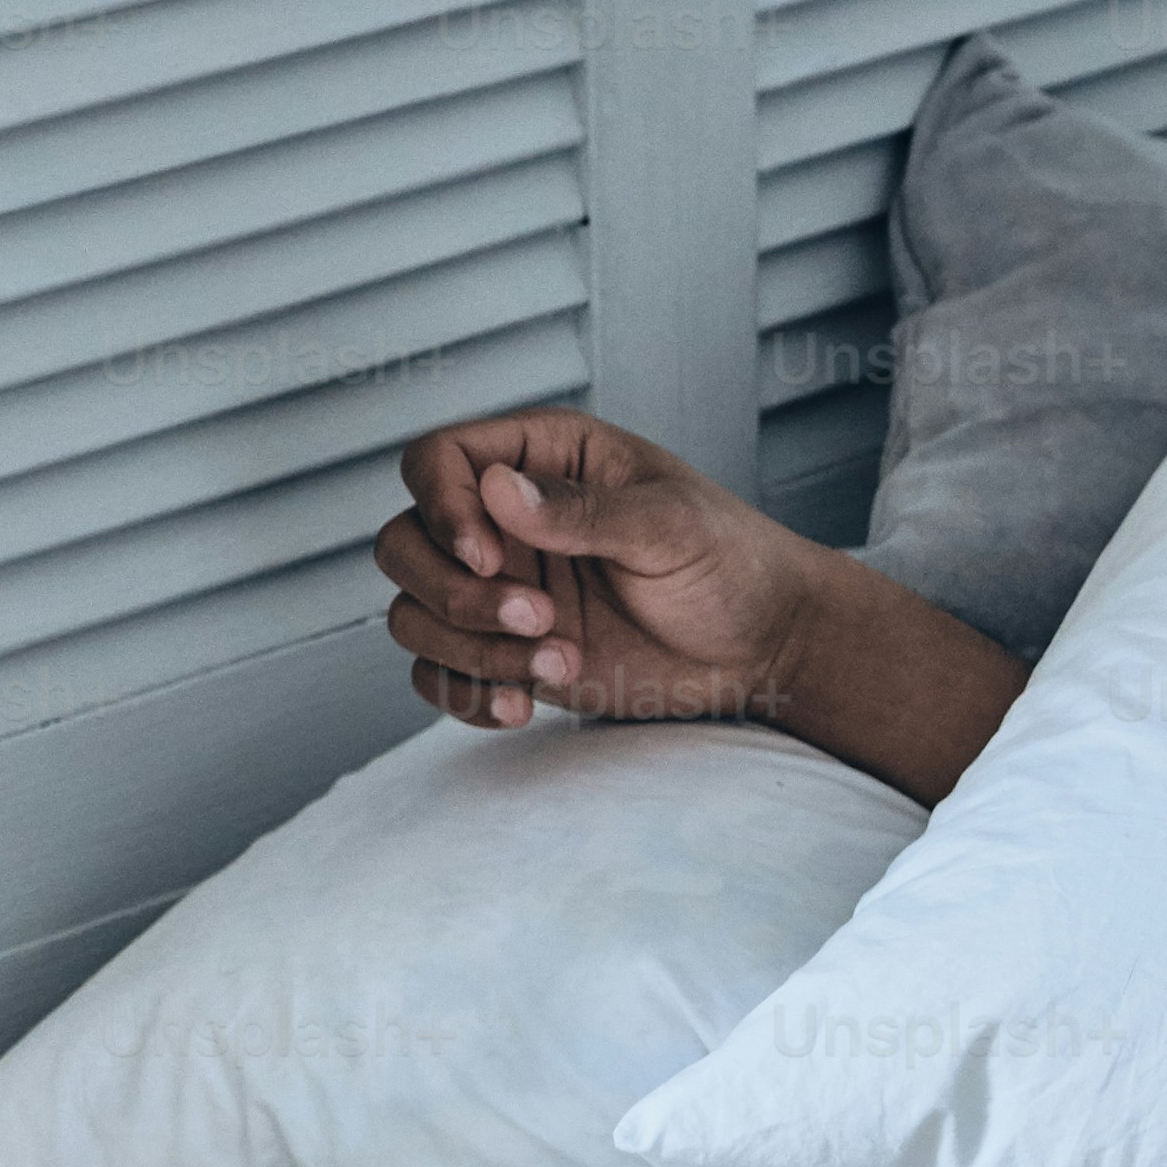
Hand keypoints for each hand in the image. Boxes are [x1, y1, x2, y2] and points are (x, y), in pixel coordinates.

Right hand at [373, 408, 816, 730]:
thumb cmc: (730, 562)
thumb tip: (496, 491)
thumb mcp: (670, 524)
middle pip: (403, 543)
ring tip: (561, 662)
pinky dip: (464, 694)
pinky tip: (523, 707)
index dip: (442, 507)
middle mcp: (503, 522)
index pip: (436, 462)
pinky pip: (437, 674)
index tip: (491, 556)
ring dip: (468, 650)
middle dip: (454, 591)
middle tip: (540, 617)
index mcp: (540, 459)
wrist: (763, 645)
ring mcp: (499, 589)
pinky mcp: (505, 652)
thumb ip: (584, 511)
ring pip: (414, 613)